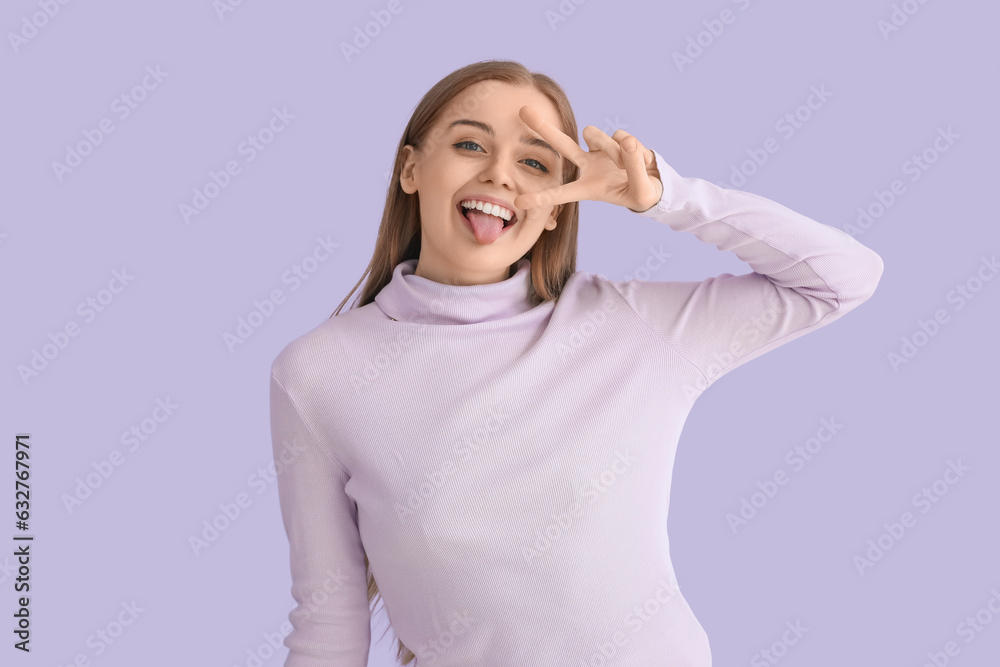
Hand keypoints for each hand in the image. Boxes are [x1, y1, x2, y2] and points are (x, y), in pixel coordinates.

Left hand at [512, 105, 662, 213]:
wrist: (656, 183)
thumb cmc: (642, 194)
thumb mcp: (640, 192)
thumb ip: (634, 168)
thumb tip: (627, 141)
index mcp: (587, 188)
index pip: (560, 194)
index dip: (540, 199)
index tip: (518, 202)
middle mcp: (588, 166)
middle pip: (562, 144)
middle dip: (543, 127)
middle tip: (523, 110)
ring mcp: (600, 150)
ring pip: (596, 136)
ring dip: (613, 150)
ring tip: (627, 166)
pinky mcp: (615, 139)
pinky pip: (622, 137)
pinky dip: (634, 150)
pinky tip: (640, 160)